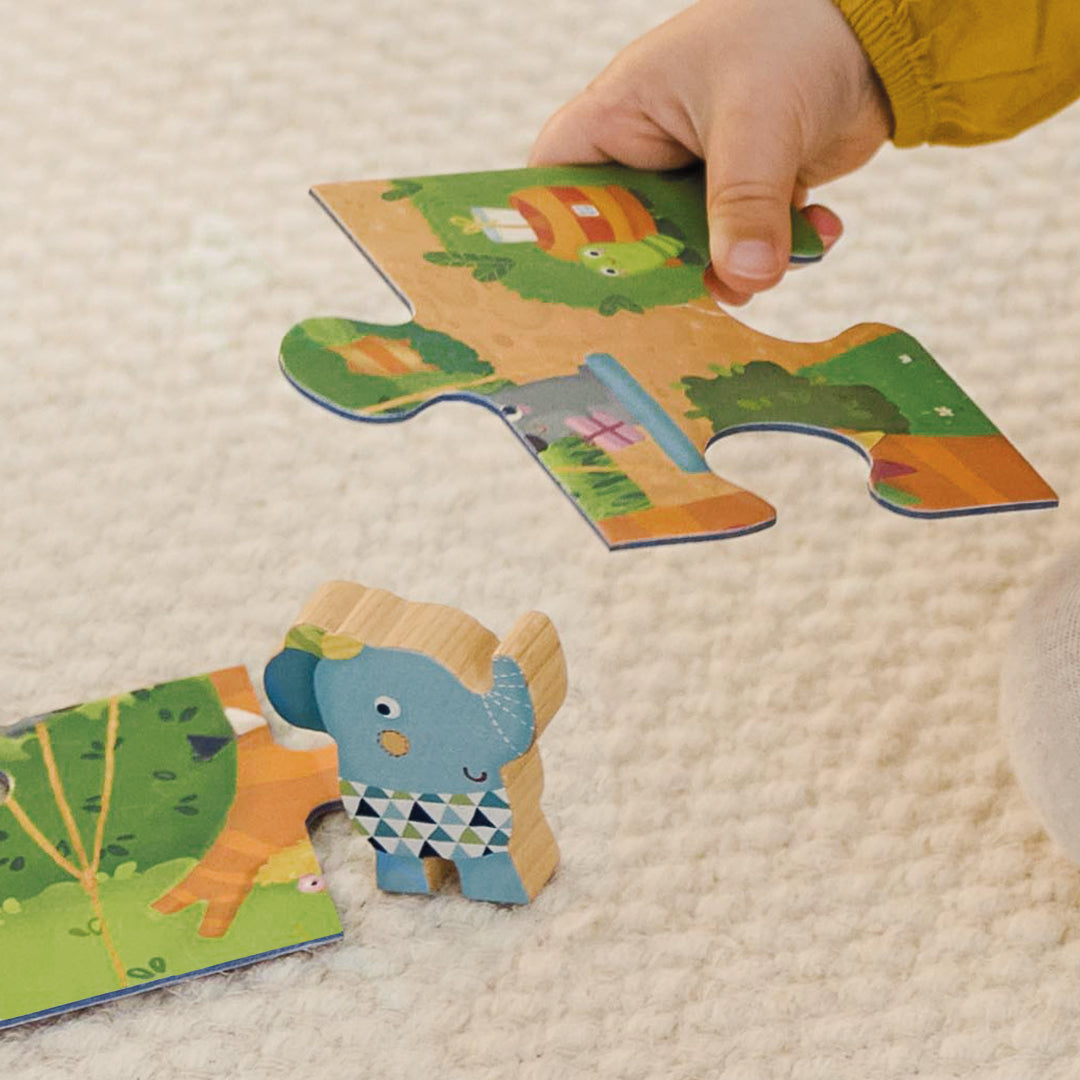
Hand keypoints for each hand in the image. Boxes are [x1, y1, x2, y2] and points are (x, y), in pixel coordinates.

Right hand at [530, 0, 891, 303]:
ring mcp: (697, 178)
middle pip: (624, 238)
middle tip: (699, 289)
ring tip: (773, 263)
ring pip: (690, 252)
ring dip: (734, 268)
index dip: (553, 232)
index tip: (583, 278)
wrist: (876, 30)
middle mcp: (650, 153)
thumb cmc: (791, 34)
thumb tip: (745, 279)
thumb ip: (744, 205)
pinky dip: (782, 249)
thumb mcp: (756, 120)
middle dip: (664, 270)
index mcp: (620, 116)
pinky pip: (745, 246)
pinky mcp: (744, 196)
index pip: (553, 182)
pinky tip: (818, 223)